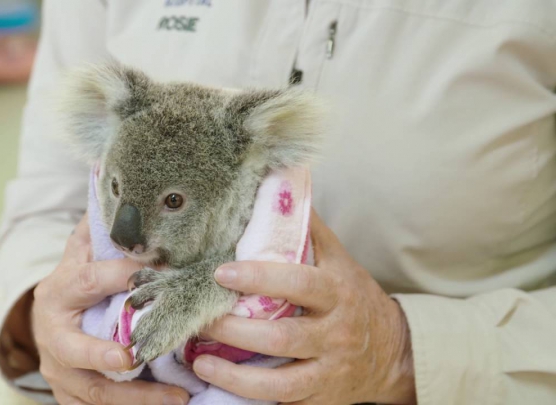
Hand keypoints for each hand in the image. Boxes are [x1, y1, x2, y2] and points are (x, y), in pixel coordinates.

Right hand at [32, 214, 189, 404]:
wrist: (48, 319)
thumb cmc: (77, 282)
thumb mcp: (81, 252)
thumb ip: (100, 227)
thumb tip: (120, 184)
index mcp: (59, 291)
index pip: (88, 279)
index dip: (121, 275)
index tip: (159, 274)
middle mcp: (52, 334)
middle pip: (73, 349)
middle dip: (101, 354)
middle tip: (132, 357)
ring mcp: (59, 370)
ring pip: (92, 390)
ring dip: (135, 397)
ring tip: (177, 396)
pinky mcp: (69, 395)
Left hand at [194, 209, 415, 404]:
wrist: (393, 353)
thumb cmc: (355, 297)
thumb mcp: (340, 260)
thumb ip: (310, 229)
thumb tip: (283, 184)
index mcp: (338, 292)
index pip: (299, 282)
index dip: (259, 278)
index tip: (221, 272)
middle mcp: (335, 331)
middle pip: (283, 334)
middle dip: (236, 328)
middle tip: (200, 316)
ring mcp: (327, 366)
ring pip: (279, 375)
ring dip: (233, 368)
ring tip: (197, 354)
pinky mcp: (318, 393)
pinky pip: (280, 394)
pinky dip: (244, 389)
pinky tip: (213, 374)